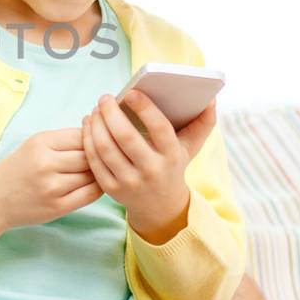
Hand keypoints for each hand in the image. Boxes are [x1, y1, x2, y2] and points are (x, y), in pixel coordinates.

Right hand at [0, 127, 102, 239]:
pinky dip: (98, 188)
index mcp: (40, 143)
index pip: (82, 135)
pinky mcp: (57, 207)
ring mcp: (52, 187)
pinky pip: (90, 194)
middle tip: (99, 160)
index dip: (93, 139)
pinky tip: (95, 184)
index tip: (95, 143)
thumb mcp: (35, 145)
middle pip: (88, 155)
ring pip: (91, 175)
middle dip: (97, 157)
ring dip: (97, 173)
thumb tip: (100, 137)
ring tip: (96, 172)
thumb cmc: (18, 169)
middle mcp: (45, 163)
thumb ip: (64, 140)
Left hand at [82, 93, 217, 241]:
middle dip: (111, 113)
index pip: (159, 128)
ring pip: (106, 148)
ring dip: (96, 124)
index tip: (130, 93)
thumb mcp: (190, 147)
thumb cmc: (173, 166)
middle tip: (105, 97)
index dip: (144, 108)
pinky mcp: (111, 189)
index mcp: (172, 156)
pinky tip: (89, 125)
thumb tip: (211, 99)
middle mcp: (152, 170)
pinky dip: (88, 140)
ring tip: (96, 110)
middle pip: (125, 137)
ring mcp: (130, 182)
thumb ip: (203, 123)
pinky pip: (94, 161)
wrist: (160, 206)